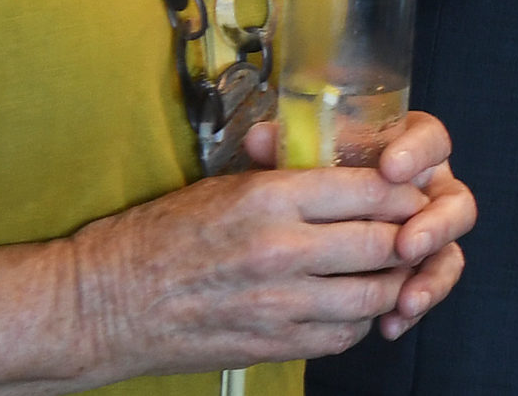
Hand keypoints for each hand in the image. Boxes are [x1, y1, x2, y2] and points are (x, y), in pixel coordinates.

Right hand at [70, 124, 465, 373]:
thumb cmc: (157, 237)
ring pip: (373, 294)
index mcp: (270, 198)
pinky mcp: (274, 345)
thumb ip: (290, 178)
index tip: (409, 189)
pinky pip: (343, 335)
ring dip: (392, 281)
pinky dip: (360, 319)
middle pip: (383, 243)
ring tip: (390, 267)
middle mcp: (283, 251)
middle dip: (409, 235)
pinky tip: (354, 303)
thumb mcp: (224, 185)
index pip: (371, 190)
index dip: (402, 191)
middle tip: (413, 228)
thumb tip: (349, 171)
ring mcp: (281, 305)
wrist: (104, 304)